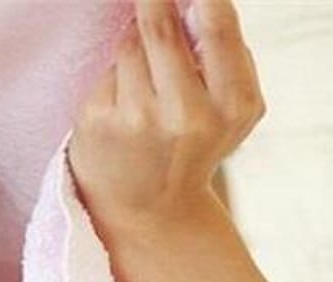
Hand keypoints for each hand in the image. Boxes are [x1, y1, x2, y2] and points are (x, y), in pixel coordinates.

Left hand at [68, 0, 264, 243]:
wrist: (149, 210)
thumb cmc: (193, 146)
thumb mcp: (232, 111)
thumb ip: (228, 58)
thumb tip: (200, 4)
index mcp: (232, 106)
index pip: (217, 30)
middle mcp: (185, 114)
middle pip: (161, 29)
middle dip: (154, 2)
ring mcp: (137, 119)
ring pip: (130, 45)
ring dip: (137, 43)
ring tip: (146, 76)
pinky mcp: (99, 121)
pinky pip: (108, 72)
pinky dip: (117, 77)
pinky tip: (125, 104)